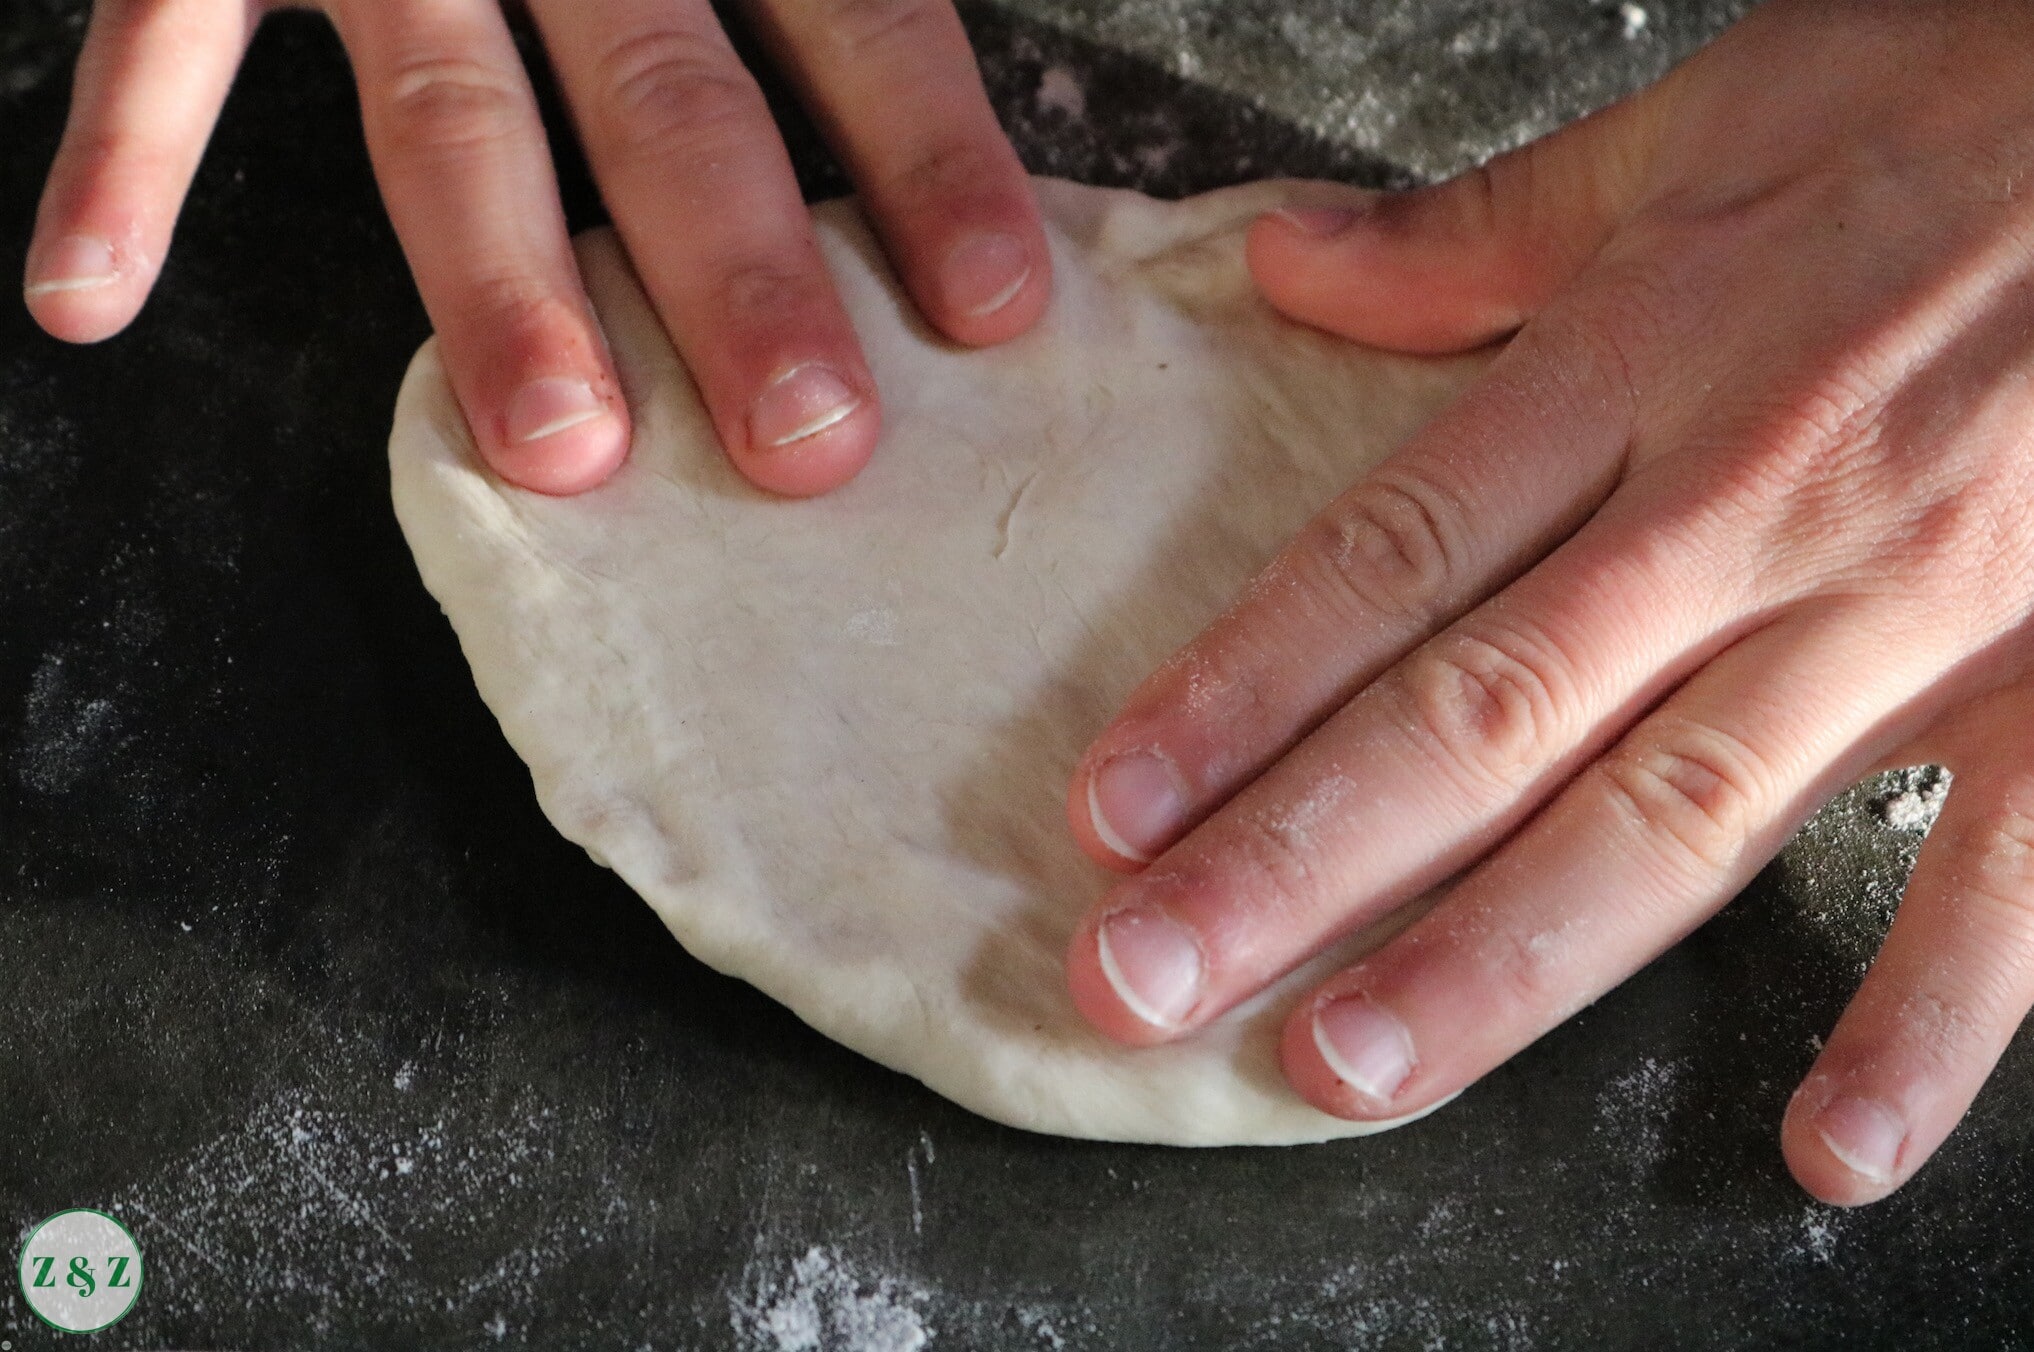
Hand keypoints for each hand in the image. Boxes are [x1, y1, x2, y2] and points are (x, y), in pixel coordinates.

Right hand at [22, 0, 1047, 495]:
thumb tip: (958, 92)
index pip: (855, 13)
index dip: (926, 159)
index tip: (992, 309)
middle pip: (667, 98)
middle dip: (739, 277)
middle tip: (806, 441)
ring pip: (448, 112)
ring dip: (503, 288)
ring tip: (560, 451)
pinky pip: (160, 29)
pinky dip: (122, 157)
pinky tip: (91, 301)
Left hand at [1063, 0, 2033, 1204]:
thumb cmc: (1976, 105)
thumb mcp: (1712, 119)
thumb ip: (1485, 225)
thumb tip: (1285, 262)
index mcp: (1647, 362)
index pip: (1392, 558)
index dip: (1236, 690)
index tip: (1112, 809)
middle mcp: (1750, 508)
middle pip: (1480, 716)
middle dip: (1295, 862)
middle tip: (1145, 977)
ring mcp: (1911, 612)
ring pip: (1671, 818)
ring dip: (1501, 959)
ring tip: (1349, 1066)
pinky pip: (1997, 879)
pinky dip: (1920, 1018)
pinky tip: (1822, 1149)